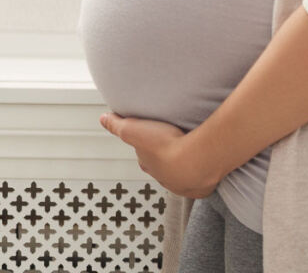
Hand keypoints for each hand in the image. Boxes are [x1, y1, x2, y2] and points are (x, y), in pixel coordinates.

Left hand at [99, 112, 221, 199]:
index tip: (153, 138)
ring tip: (191, 152)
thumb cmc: (164, 145)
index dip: (147, 146)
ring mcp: (183, 185)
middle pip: (164, 167)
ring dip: (184, 165)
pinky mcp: (200, 188)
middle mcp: (164, 178)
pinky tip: (204, 164)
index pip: (144, 157)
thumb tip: (103, 119)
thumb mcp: (131, 129)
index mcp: (148, 165)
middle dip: (167, 157)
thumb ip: (116, 124)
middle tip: (174, 143)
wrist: (194, 160)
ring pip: (181, 175)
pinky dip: (201, 174)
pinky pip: (200, 182)